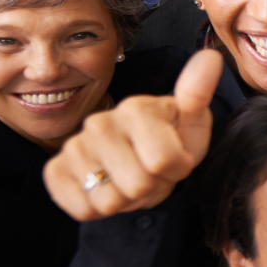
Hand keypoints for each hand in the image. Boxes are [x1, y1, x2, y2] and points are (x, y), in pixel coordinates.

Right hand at [43, 49, 221, 220]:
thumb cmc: (170, 138)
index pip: (163, 161)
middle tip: (151, 172)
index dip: (176, 170)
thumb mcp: (191, 120)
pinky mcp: (55, 170)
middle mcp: (99, 122)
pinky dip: (99, 209)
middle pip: (138, 184)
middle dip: (152, 187)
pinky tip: (105, 188)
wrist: (136, 158)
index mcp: (135, 109)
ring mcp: (74, 146)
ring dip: (126, 201)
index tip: (175, 158)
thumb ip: (198, 92)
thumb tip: (211, 57)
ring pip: (110, 201)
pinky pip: (81, 209)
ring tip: (129, 179)